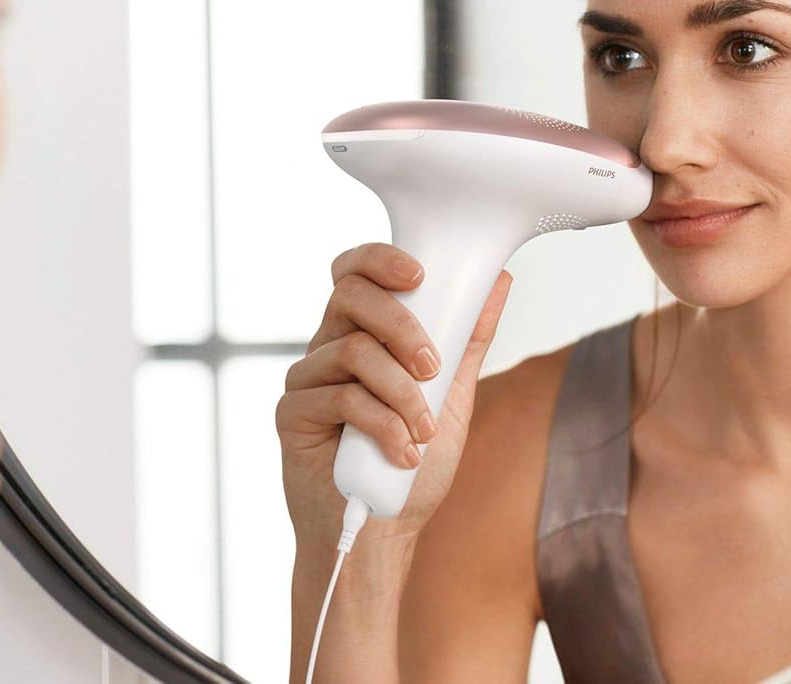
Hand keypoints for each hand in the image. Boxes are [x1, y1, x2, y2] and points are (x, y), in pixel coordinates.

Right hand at [276, 244, 511, 548]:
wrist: (383, 531)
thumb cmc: (412, 464)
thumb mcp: (452, 397)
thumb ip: (467, 341)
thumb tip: (498, 282)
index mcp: (361, 333)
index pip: (356, 273)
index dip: (380, 260)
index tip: (418, 274)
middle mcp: (329, 347)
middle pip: (351, 297)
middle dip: (402, 327)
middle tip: (433, 368)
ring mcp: (307, 379)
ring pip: (352, 351)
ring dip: (401, 392)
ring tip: (423, 432)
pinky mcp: (292, 414)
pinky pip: (339, 399)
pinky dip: (382, 426)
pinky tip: (402, 454)